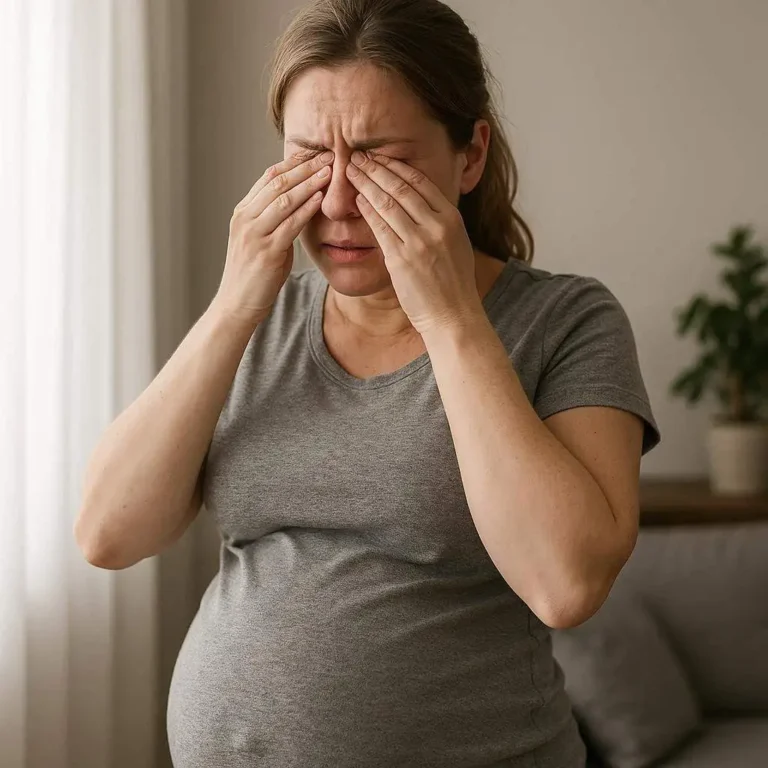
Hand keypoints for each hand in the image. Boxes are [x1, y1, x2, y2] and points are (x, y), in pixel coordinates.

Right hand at [212, 150, 333, 324]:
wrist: (237, 304)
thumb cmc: (255, 274)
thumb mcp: (262, 240)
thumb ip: (276, 220)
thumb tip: (300, 203)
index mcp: (243, 212)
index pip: (269, 177)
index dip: (294, 163)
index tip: (317, 153)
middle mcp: (245, 218)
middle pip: (278, 182)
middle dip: (305, 167)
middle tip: (329, 154)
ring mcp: (254, 234)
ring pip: (284, 199)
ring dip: (309, 183)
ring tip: (330, 170)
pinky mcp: (266, 252)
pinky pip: (289, 224)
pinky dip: (306, 208)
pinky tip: (321, 198)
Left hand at [345, 151, 484, 336]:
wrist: (453, 315)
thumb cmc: (453, 283)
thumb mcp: (456, 244)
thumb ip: (440, 222)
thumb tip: (422, 203)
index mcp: (451, 218)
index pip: (421, 182)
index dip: (396, 166)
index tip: (380, 156)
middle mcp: (437, 226)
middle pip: (400, 187)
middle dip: (375, 168)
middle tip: (357, 156)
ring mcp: (419, 242)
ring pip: (387, 202)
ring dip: (365, 183)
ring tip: (350, 170)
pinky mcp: (401, 259)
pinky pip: (379, 227)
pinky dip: (366, 210)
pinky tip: (356, 199)